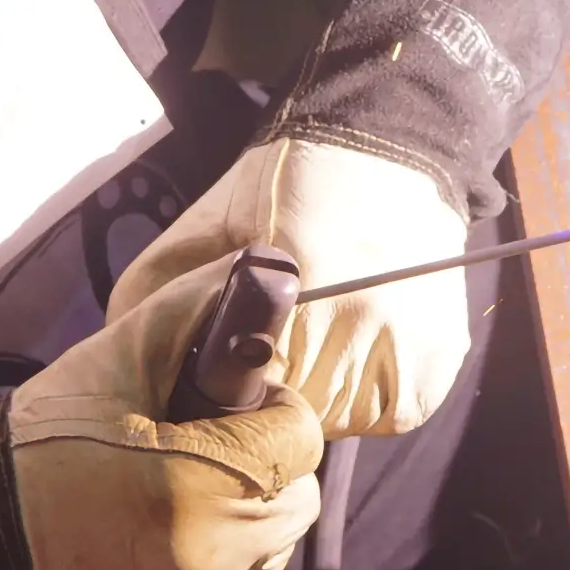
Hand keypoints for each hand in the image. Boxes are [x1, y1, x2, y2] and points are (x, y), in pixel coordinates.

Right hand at [9, 262, 321, 569]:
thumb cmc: (45, 444)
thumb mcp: (115, 357)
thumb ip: (192, 310)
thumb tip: (258, 273)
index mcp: (211, 479)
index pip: (302, 437)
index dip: (269, 414)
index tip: (229, 411)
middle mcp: (219, 553)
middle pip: (296, 498)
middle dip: (264, 469)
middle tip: (204, 454)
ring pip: (272, 553)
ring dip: (246, 525)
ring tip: (181, 503)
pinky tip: (170, 550)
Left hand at [109, 136, 471, 437]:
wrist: (384, 148)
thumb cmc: (284, 186)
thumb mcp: (203, 225)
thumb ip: (154, 292)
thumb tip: (128, 366)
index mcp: (295, 276)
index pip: (243, 384)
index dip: (230, 381)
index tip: (230, 362)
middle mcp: (359, 312)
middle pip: (295, 408)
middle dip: (276, 390)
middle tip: (274, 348)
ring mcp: (408, 339)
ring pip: (342, 420)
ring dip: (322, 397)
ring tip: (318, 344)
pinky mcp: (441, 357)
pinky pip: (392, 415)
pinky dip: (371, 397)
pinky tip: (359, 352)